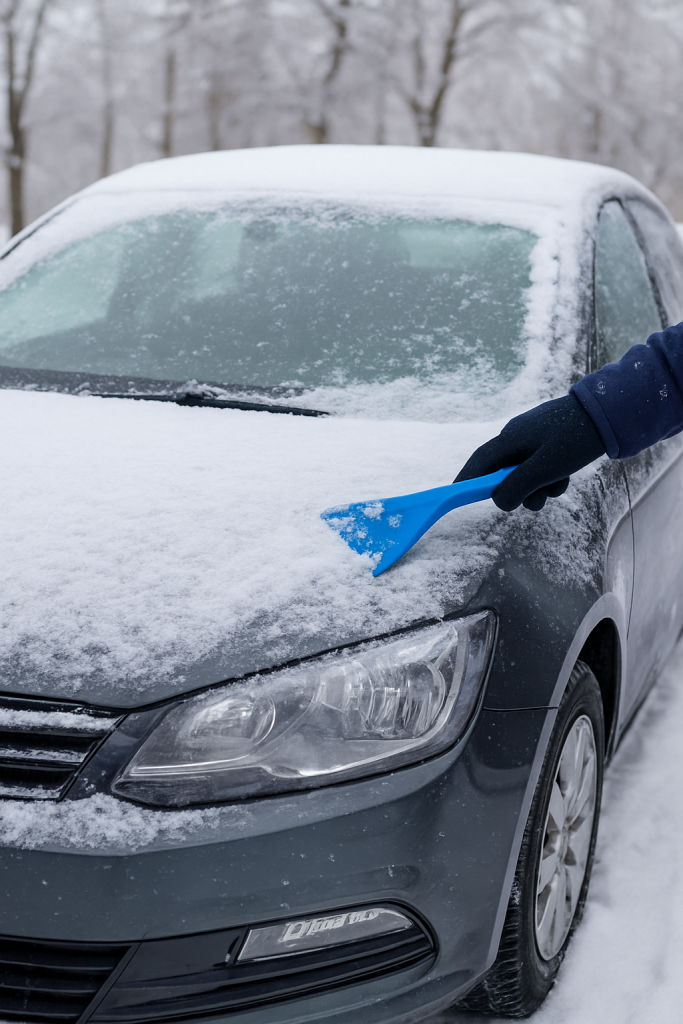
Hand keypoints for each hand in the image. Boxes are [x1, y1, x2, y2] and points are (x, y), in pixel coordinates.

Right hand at [455, 394, 605, 510]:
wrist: (609, 413)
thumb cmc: (575, 438)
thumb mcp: (544, 468)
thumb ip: (516, 486)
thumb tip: (498, 501)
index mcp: (510, 439)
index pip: (478, 463)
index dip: (467, 480)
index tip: (457, 495)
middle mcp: (517, 437)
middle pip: (503, 473)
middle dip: (519, 491)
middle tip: (537, 498)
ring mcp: (533, 439)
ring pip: (525, 474)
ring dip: (539, 487)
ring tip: (558, 485)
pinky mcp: (549, 442)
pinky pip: (541, 468)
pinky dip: (550, 478)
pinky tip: (565, 477)